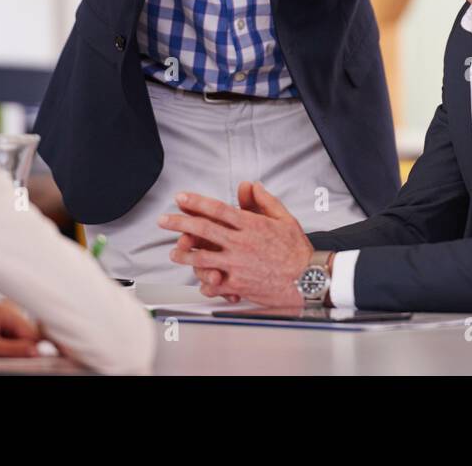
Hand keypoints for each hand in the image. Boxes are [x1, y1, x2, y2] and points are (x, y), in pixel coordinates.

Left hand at [0, 301, 42, 357]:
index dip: (34, 348)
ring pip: (20, 338)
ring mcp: (3, 318)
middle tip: (9, 357)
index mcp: (7, 312)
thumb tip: (37, 352)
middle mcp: (7, 312)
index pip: (32, 332)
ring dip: (14, 349)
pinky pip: (11, 338)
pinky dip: (7, 347)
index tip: (37, 361)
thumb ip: (13, 349)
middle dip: (23, 348)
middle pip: (27, 334)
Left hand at [159, 181, 312, 307]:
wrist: (308, 278)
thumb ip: (263, 200)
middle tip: (164, 220)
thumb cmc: (297, 249)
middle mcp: (240, 243)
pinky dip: (204, 283)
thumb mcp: (284, 218)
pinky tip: (198, 280)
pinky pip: (214, 285)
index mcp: (250, 225)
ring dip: (184, 254)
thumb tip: (249, 185)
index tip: (181, 198)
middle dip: (179, 223)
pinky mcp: (238, 285)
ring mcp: (237, 265)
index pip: (216, 209)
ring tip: (174, 252)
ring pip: (201, 258)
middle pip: (202, 230)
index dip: (196, 202)